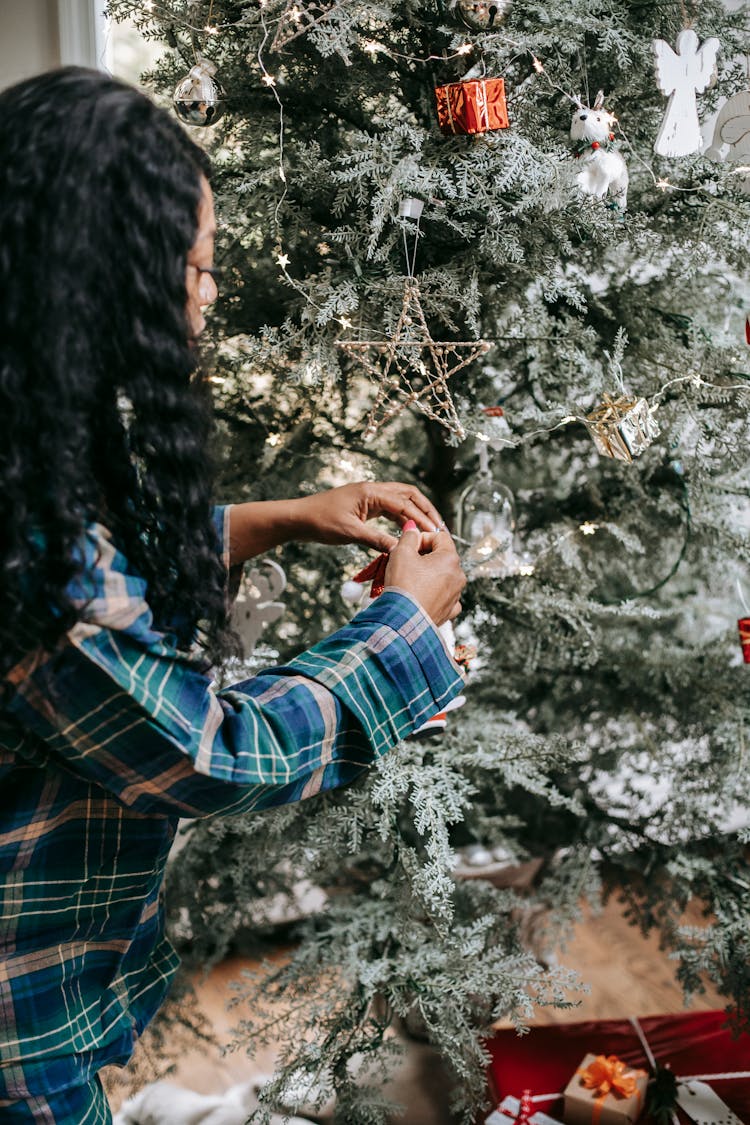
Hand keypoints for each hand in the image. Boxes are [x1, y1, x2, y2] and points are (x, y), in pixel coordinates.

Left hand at [290, 482, 443, 552]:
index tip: (434, 532)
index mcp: (371, 491)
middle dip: (425, 510)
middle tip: (439, 527)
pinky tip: (408, 532)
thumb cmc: (320, 522)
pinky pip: (390, 510)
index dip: (421, 518)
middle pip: (408, 495)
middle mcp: (373, 490)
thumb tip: (401, 550)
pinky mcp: (365, 507)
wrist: (298, 519)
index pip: (404, 503)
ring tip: (429, 530)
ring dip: (415, 514)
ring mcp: (369, 497)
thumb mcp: (350, 533)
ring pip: (400, 501)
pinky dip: (402, 519)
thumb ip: (377, 540)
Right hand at [384, 523, 465, 625]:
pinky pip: (444, 596)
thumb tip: (413, 528)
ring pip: (442, 577)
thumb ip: (409, 536)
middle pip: (442, 557)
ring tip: (409, 580)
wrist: (403, 621)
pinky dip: (433, 594)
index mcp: (450, 559)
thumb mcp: (401, 553)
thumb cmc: (403, 587)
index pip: (440, 536)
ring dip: (428, 575)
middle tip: (406, 562)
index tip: (409, 546)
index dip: (422, 538)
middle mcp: (458, 576)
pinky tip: (421, 595)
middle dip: (424, 557)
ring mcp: (455, 594)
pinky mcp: (449, 611)